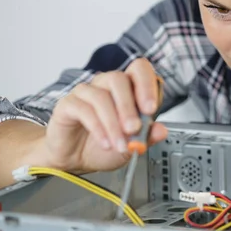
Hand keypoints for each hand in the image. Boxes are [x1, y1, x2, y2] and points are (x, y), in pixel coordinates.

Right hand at [43, 58, 167, 173]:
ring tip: (120, 144)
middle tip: (134, 128)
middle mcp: (106, 84)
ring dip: (113, 123)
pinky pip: (83, 109)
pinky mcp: (68, 104)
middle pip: (118, 79)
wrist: (76, 161)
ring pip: (101, 96)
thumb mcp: (132, 146)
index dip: (147, 84)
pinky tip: (105, 142)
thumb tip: (162, 130)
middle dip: (129, 106)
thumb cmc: (104, 146)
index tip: (151, 108)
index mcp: (127, 88)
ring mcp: (86, 92)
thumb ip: (147, 136)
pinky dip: (97, 128)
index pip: (139, 69)